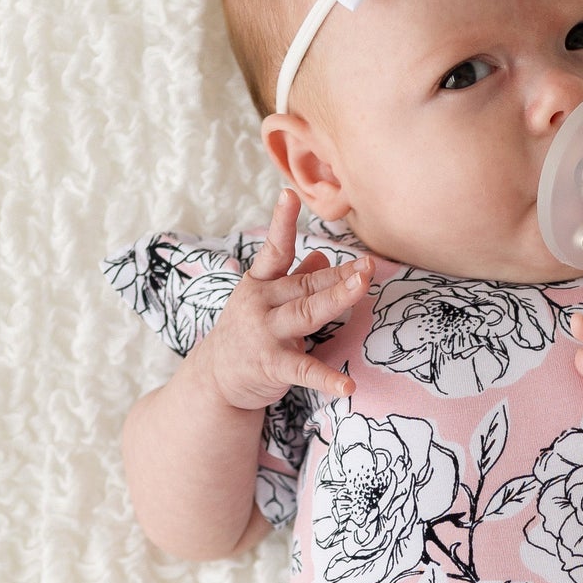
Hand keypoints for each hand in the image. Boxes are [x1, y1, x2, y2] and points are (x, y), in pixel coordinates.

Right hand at [198, 188, 368, 412]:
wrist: (215, 380)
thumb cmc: (247, 334)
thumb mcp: (266, 301)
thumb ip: (296, 279)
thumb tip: (324, 255)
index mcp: (260, 284)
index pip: (274, 250)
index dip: (281, 223)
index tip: (289, 196)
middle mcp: (260, 304)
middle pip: (305, 285)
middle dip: (338, 274)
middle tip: (367, 264)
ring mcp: (265, 335)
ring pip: (306, 313)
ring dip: (336, 300)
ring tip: (362, 288)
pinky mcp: (272, 366)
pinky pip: (303, 370)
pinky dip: (326, 379)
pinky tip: (348, 386)